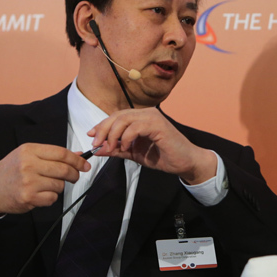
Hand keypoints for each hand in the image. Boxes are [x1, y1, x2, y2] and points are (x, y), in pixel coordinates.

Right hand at [0, 144, 90, 215]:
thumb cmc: (11, 170)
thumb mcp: (28, 156)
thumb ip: (52, 155)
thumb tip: (77, 156)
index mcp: (30, 150)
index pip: (61, 153)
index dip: (77, 160)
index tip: (84, 164)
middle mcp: (28, 165)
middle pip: (64, 169)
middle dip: (74, 174)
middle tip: (75, 177)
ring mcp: (28, 182)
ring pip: (59, 185)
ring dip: (59, 187)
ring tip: (48, 185)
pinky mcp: (28, 197)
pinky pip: (52, 198)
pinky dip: (51, 197)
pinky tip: (40, 194)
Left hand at [88, 108, 216, 183]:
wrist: (184, 163)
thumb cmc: (163, 156)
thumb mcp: (134, 154)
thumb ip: (117, 150)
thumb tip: (98, 150)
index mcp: (141, 118)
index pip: (116, 116)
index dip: (102, 125)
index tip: (91, 136)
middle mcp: (147, 113)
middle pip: (118, 116)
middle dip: (103, 130)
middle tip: (97, 144)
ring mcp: (153, 117)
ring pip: (124, 119)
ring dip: (113, 134)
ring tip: (111, 148)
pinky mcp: (158, 125)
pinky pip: (136, 127)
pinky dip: (127, 137)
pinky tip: (127, 147)